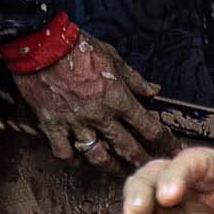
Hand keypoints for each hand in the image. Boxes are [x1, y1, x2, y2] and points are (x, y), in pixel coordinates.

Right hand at [14, 35, 169, 167]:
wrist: (40, 43)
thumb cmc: (78, 46)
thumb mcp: (113, 57)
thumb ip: (134, 79)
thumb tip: (154, 90)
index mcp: (117, 99)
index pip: (149, 128)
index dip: (165, 142)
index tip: (172, 149)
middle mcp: (99, 115)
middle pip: (127, 148)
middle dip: (142, 161)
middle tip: (150, 169)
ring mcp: (75, 122)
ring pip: (97, 157)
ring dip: (110, 167)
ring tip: (118, 171)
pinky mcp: (52, 124)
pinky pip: (64, 152)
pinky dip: (72, 159)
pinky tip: (78, 160)